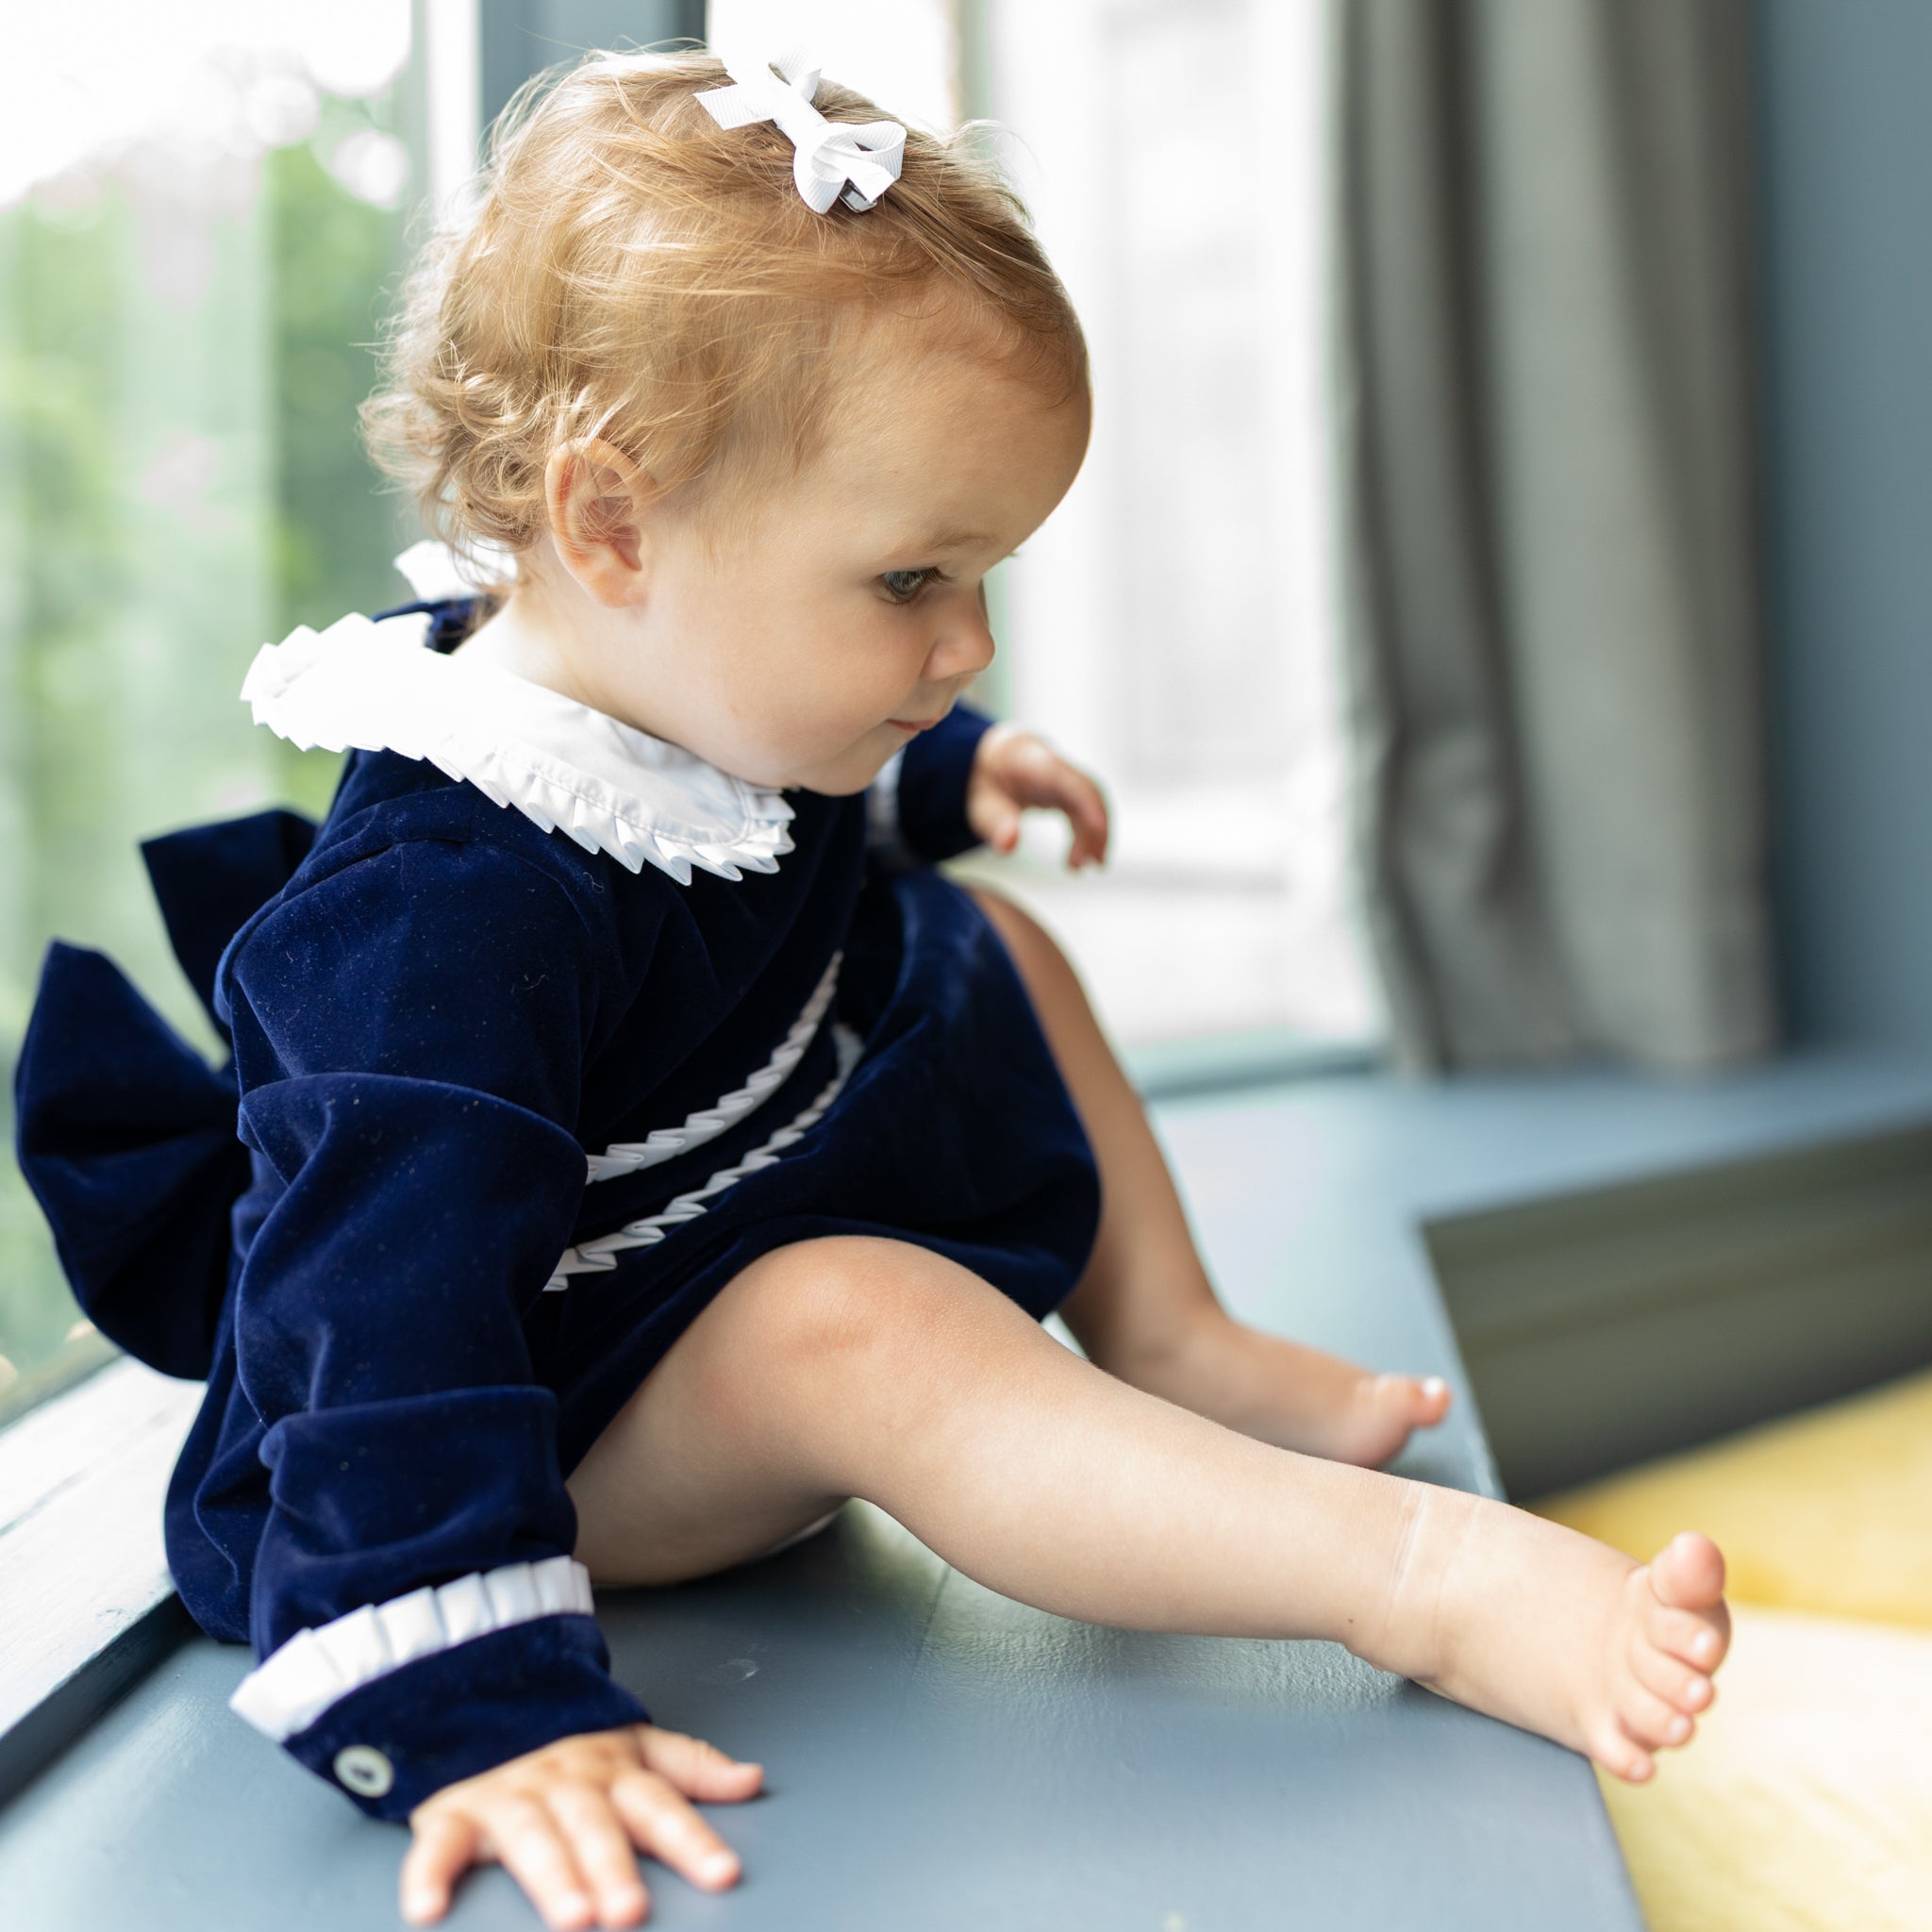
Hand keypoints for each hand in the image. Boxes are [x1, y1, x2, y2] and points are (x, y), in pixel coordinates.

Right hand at [402, 1723, 762, 1930]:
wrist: (484, 1703)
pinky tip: (429, 1911)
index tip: (723, 1874)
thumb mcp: (636, 1749)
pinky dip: (429, 1875)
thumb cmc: (572, 1751)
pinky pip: (439, 1845)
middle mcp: (564, 1783)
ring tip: (572, 1917)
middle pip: (594, 1826)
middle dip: (613, 1868)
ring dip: (550, 1876)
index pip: (660, 1805)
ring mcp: (507, 1797)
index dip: (692, 1839)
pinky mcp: (452, 1814)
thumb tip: (753, 1780)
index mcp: (613, 1771)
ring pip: (530, 1836)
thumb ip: (692, 1767)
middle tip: (631, 1912)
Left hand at [966, 723, 1109, 869]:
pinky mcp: (1068, 790)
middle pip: (1089, 793)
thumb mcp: (980, 803)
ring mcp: (1065, 778)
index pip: (1071, 782)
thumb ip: (995, 822)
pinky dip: (1088, 833)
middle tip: (1094, 864)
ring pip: (1092, 802)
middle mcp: (1056, 766)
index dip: (1090, 806)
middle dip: (1097, 828)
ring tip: (1087, 866)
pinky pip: (1086, 810)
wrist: (992, 760)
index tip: (1098, 835)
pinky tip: (1081, 857)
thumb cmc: (987, 780)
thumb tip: (1009, 844)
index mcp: (1035, 763)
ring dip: (1096, 834)